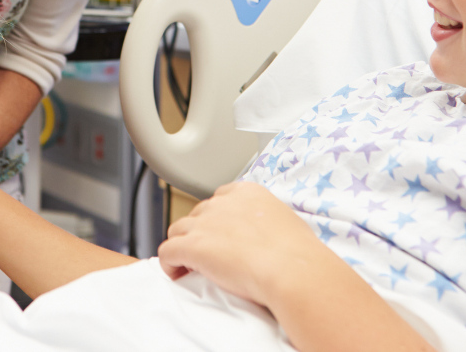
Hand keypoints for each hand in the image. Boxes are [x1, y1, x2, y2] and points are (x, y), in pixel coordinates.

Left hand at [157, 181, 317, 309]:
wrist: (293, 270)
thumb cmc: (298, 254)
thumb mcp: (286, 222)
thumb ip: (269, 221)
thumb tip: (269, 235)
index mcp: (246, 192)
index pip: (219, 199)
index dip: (217, 220)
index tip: (222, 236)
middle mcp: (222, 203)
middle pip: (197, 214)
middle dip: (200, 233)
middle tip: (210, 257)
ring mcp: (204, 223)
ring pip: (178, 229)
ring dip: (182, 246)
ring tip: (190, 267)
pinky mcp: (192, 246)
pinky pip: (167, 251)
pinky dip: (169, 263)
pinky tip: (177, 273)